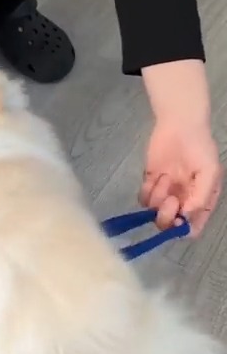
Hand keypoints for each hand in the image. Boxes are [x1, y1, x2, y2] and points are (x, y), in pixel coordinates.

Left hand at [140, 60, 221, 236]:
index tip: (178, 219)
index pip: (193, 228)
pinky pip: (143, 199)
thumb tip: (186, 216)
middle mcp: (182, 201)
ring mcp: (165, 193)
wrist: (179, 124)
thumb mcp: (210, 171)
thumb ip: (201, 196)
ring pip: (154, 212)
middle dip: (167, 215)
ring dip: (157, 199)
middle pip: (170, 224)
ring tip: (164, 177)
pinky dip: (146, 192)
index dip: (183, 229)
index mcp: (200, 201)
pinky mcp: (150, 182)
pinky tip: (154, 176)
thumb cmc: (200, 147)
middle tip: (170, 197)